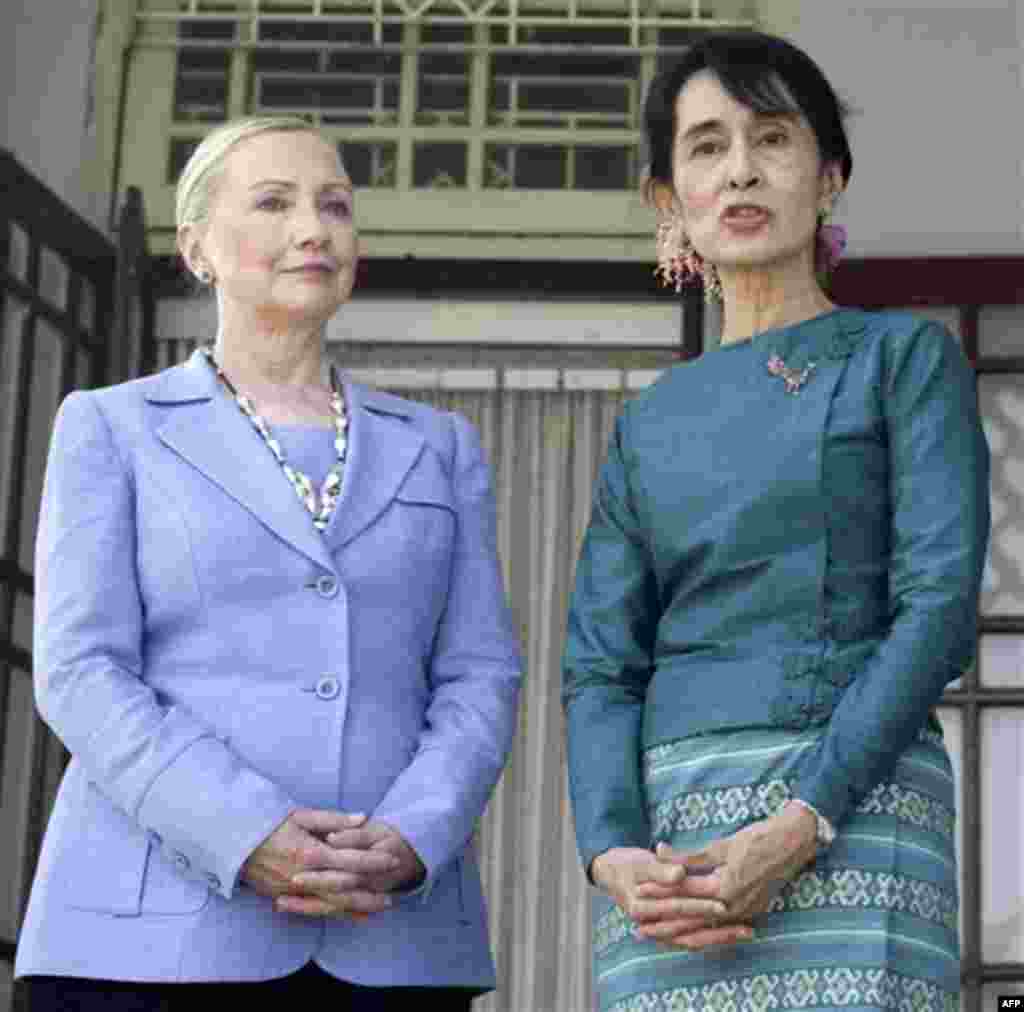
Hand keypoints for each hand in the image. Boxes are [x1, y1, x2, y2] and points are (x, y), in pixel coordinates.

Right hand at [241, 810, 398, 918]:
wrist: (233, 841)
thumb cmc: (270, 823)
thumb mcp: (301, 815)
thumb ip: (333, 819)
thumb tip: (363, 819)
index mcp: (309, 851)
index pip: (348, 859)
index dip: (372, 860)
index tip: (392, 859)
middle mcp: (303, 875)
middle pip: (344, 888)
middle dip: (371, 890)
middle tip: (395, 892)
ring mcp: (293, 890)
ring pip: (331, 903)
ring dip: (358, 907)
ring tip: (380, 907)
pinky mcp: (284, 898)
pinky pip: (315, 909)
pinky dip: (336, 913)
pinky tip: (354, 915)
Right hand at [590, 847, 749, 950]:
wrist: (612, 873)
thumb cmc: (627, 865)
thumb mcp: (641, 862)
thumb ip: (661, 868)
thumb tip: (680, 874)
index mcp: (641, 909)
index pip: (677, 908)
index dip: (699, 907)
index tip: (722, 905)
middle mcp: (649, 926)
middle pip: (688, 932)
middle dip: (718, 931)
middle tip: (745, 928)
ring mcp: (658, 931)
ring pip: (692, 940)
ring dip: (719, 938)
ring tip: (745, 933)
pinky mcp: (665, 932)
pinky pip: (690, 939)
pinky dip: (709, 938)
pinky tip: (729, 935)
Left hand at [634, 802, 817, 948]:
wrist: (792, 845)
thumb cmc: (755, 839)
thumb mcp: (719, 846)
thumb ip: (688, 856)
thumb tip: (659, 850)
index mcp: (724, 888)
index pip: (683, 891)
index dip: (659, 890)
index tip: (638, 890)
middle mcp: (734, 907)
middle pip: (692, 917)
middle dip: (665, 920)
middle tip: (639, 925)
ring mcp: (744, 913)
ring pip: (706, 926)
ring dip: (682, 927)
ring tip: (658, 930)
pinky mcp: (751, 913)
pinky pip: (721, 926)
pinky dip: (703, 927)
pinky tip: (688, 929)